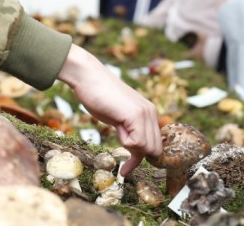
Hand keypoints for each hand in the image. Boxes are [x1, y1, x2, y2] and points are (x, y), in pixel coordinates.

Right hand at [57, 45, 161, 174]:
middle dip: (137, 157)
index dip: (143, 158)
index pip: (155, 145)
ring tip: (117, 130)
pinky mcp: (134, 114)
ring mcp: (144, 113)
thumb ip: (130, 131)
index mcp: (149, 113)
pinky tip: (117, 128)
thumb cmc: (99, 97)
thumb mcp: (119, 119)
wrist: (88, 77)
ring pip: (147, 148)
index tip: (127, 168)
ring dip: (130, 148)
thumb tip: (136, 152)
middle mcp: (151, 112)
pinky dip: (125, 143)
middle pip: (154, 150)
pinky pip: (137, 142)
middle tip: (121, 154)